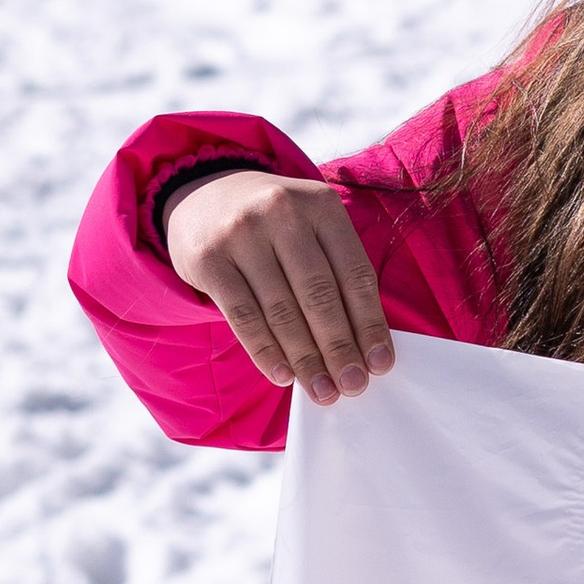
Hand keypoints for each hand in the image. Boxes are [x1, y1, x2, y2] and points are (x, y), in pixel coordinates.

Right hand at [165, 173, 393, 404]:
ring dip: (306, 358)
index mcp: (321, 205)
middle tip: (353, 385)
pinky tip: (284, 375)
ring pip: (282, 310)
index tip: (380, 363)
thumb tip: (363, 343)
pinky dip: (266, 351)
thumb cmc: (274, 224)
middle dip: (340, 347)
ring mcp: (242, 234)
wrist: (204, 193)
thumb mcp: (311, 226)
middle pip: (320, 294)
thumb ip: (337, 270)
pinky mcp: (208, 259)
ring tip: (322, 390)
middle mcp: (282, 214)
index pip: (355, 274)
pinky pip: (243, 316)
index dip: (370, 323)